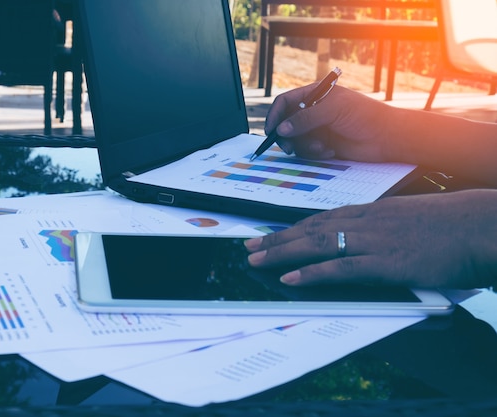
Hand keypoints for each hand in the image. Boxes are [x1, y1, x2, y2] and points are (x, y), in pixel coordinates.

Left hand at [245, 190, 496, 288]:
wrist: (481, 225)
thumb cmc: (453, 224)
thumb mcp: (411, 219)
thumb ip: (386, 227)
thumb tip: (370, 239)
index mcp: (373, 212)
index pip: (323, 218)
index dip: (294, 227)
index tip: (274, 233)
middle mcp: (366, 222)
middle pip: (311, 228)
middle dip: (278, 238)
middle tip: (251, 246)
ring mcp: (374, 241)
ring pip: (317, 244)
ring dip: (282, 253)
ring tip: (256, 260)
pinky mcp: (386, 263)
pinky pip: (339, 269)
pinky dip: (311, 274)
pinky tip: (289, 279)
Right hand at [266, 85, 397, 161]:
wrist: (386, 137)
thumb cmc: (364, 115)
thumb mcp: (333, 110)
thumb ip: (305, 119)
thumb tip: (281, 129)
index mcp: (314, 95)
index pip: (285, 103)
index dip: (275, 116)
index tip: (271, 131)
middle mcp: (313, 112)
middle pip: (285, 124)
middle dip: (286, 136)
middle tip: (288, 148)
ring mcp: (317, 129)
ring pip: (295, 140)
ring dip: (305, 147)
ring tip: (321, 148)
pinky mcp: (322, 145)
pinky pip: (307, 152)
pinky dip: (315, 153)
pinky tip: (330, 151)